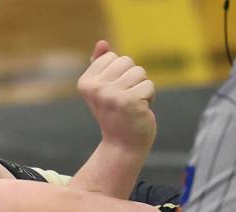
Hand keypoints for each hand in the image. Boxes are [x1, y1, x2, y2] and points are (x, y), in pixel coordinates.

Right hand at [77, 40, 156, 154]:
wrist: (122, 144)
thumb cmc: (115, 114)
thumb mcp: (104, 88)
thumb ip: (101, 65)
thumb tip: (102, 43)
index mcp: (85, 82)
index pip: (112, 56)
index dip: (119, 72)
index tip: (113, 91)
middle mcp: (95, 88)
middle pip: (126, 61)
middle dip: (132, 78)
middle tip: (124, 99)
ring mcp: (111, 95)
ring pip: (140, 72)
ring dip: (141, 87)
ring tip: (132, 104)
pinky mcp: (129, 102)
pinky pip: (149, 85)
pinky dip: (149, 97)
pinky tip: (139, 110)